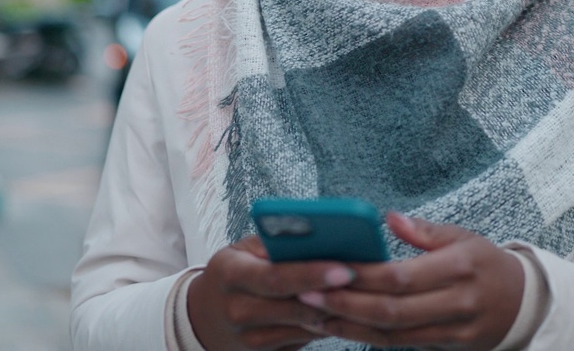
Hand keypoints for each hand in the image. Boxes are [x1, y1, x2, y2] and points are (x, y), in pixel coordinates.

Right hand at [188, 235, 355, 350]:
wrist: (205, 317)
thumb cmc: (233, 273)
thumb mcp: (243, 250)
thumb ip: (274, 243)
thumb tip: (316, 236)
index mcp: (230, 274)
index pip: (276, 277)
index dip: (313, 275)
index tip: (346, 268)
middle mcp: (237, 309)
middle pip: (295, 306)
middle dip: (335, 296)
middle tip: (368, 282)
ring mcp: (249, 338)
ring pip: (305, 326)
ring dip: (336, 311)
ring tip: (365, 293)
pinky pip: (304, 339)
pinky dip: (326, 324)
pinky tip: (344, 309)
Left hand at [297, 213, 523, 349]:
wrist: (523, 303)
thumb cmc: (483, 263)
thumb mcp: (462, 237)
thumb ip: (423, 230)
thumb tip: (388, 218)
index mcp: (459, 267)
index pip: (402, 277)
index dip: (363, 277)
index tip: (329, 269)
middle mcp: (456, 303)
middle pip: (392, 311)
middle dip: (346, 305)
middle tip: (307, 294)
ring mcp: (452, 331)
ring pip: (392, 334)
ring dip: (349, 326)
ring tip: (313, 313)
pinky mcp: (446, 348)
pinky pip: (400, 344)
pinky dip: (366, 337)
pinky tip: (340, 326)